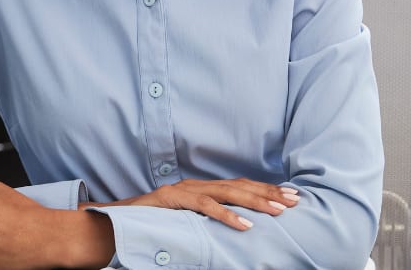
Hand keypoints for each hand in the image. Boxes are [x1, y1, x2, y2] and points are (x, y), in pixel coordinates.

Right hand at [99, 178, 299, 230]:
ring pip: (226, 193)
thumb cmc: (153, 223)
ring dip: (254, 201)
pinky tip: (244, 225)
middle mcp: (196, 184)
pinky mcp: (173, 199)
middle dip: (269, 192)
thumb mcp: (186, 220)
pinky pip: (203, 206)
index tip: (291, 196)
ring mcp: (184, 190)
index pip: (240, 186)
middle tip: (294, 201)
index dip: (266, 189)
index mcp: (202, 188)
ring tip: (277, 211)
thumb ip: (207, 218)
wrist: (117, 221)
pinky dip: (226, 215)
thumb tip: (237, 226)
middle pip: (239, 186)